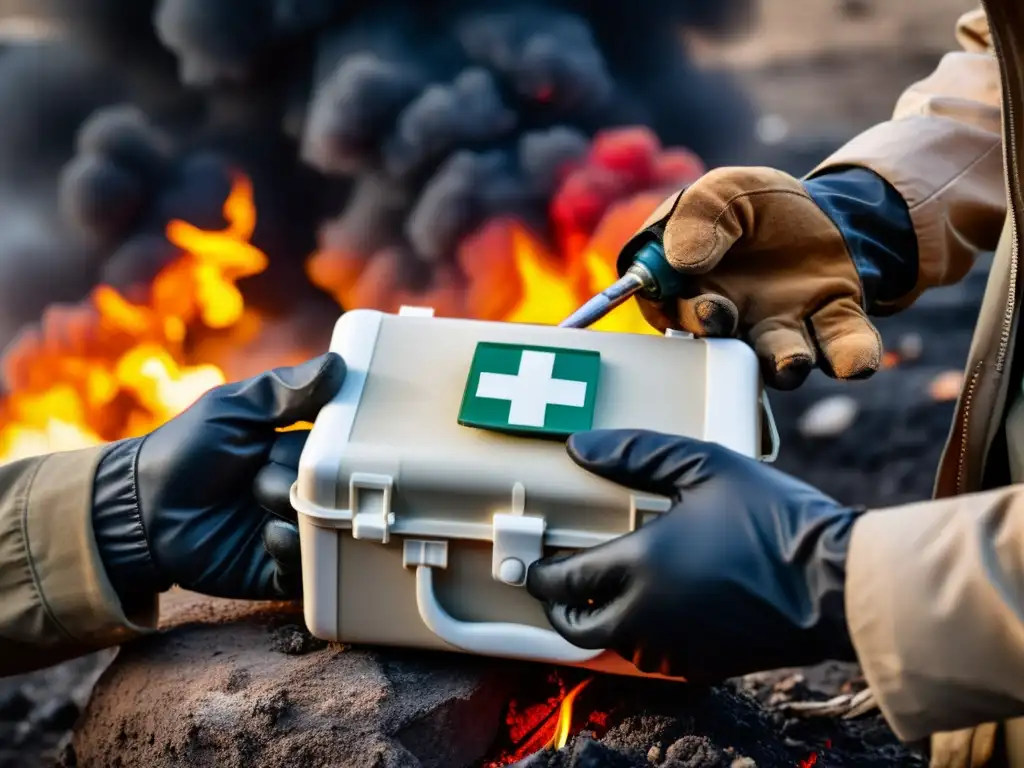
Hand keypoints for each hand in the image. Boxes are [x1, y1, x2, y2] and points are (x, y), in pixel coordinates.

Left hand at [92, 353, 344, 602]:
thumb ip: (282, 389)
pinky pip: (307, 567)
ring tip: (258, 501)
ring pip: (328, 526)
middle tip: (262, 471)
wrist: (141, 511)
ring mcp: (293, 530)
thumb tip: (337, 366)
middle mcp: (302, 491)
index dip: (332, 444)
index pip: (340, 447)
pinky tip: (267, 536)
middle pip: (335, 487)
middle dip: (303, 478)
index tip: (319, 439)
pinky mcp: (278, 570)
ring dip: (298, 512)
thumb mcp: (231, 408)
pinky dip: (292, 548)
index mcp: (299, 450)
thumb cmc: (185, 450)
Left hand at [526, 429, 861, 681]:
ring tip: (605, 592)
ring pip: (614, 644)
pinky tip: (656, 610)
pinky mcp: (704, 666)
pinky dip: (640, 637)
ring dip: (600, 622)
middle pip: (576, 628)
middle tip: (557, 587)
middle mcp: (647, 617)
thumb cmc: (772, 518)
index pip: (563, 581)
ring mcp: (675, 648)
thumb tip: (579, 447)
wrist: (836, 583)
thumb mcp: (704, 465)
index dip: (539, 574)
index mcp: (639, 566)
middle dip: (557, 609)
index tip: (531, 565)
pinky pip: (653, 658)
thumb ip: (635, 453)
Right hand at [618, 167, 881, 388]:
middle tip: (723, 319)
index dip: (682, 314)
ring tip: (792, 361)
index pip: (674, 310)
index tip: (702, 304)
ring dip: (785, 365)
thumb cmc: (753, 207)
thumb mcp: (721, 191)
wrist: (817, 210)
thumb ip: (696, 217)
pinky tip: (855, 362)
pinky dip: (851, 357)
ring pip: (780, 360)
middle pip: (722, 346)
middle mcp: (735, 322)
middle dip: (725, 341)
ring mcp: (784, 329)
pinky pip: (842, 347)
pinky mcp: (832, 323)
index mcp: (694, 291)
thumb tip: (683, 261)